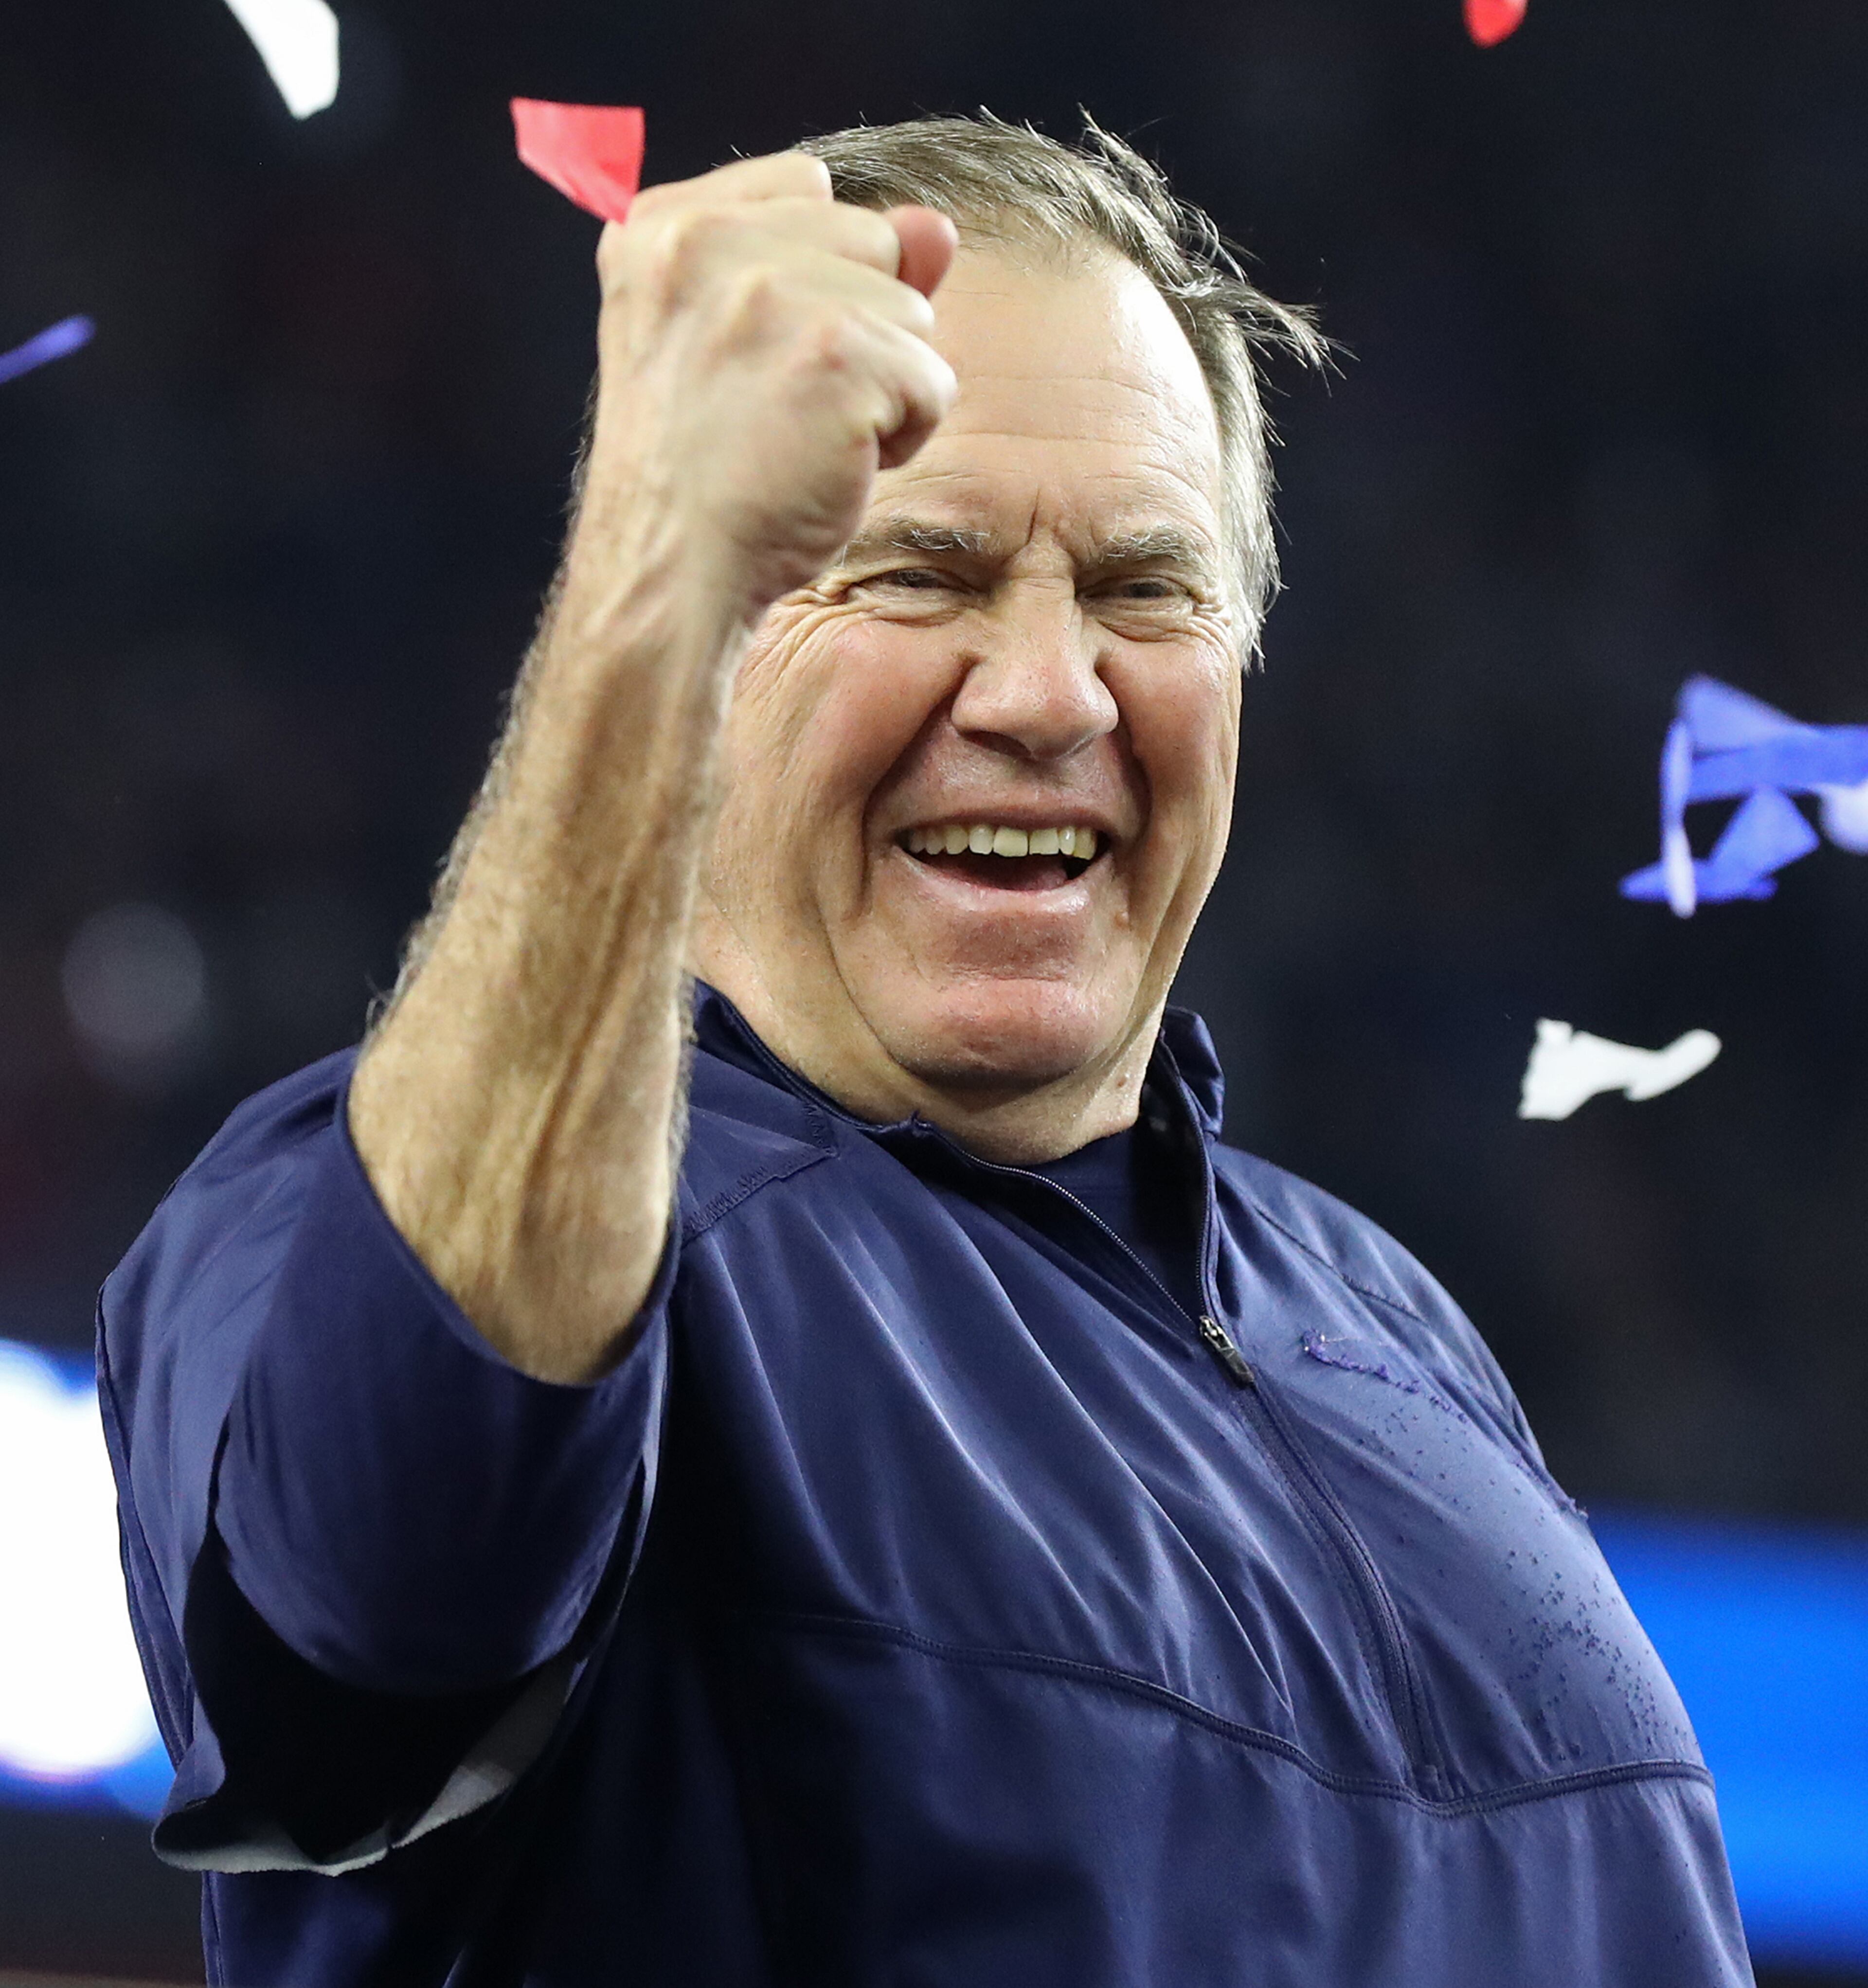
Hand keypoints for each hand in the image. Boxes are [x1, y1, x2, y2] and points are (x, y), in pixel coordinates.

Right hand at [567, 153, 959, 625]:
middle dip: (858, 327)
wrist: (668, 573)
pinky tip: (835, 465)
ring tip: (804, 438)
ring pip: (912, 309)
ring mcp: (774, 293)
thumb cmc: (702, 473)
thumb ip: (835, 264)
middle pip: (871, 239)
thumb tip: (939, 227)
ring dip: (884, 385)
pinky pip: (933, 378)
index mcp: (660, 226)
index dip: (815, 276)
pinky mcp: (838, 354)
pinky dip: (904, 435)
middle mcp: (707, 240)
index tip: (759, 354)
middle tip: (782, 406)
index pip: (806, 188)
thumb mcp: (742, 342)